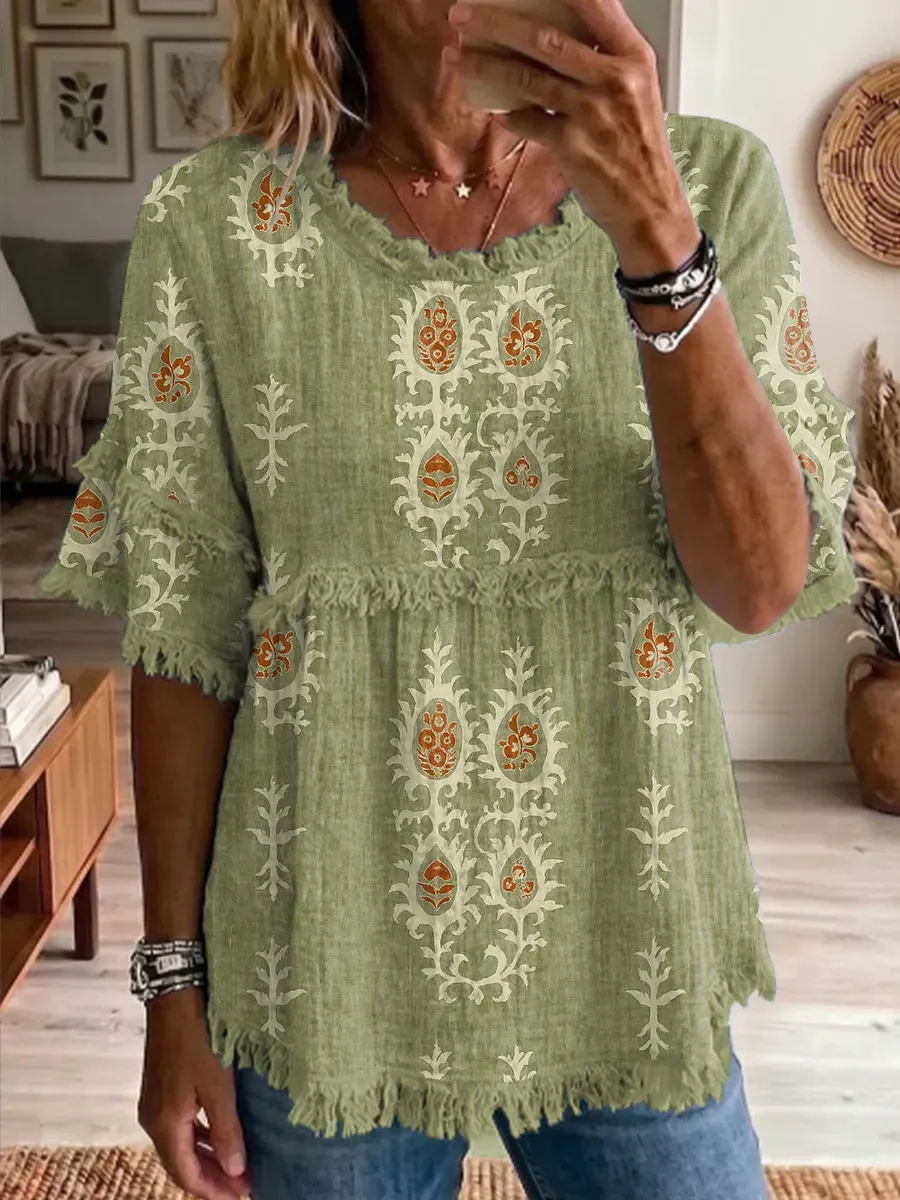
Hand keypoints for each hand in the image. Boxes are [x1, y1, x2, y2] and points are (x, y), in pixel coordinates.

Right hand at [138, 987, 250, 1199]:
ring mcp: (155, 1102)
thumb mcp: (218, 1085)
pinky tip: (221, 1133)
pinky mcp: (161, 1086)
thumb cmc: (199, 1038)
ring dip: (208, 1157)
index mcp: (165, 1124)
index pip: (186, 1175)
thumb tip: (235, 1170)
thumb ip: (227, 1130)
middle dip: (212, 1178)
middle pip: (182, 1163)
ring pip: (181, 1144)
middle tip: (245, 1184)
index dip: (214, 1190)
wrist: (175, 995)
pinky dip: (201, 1136)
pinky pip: (180, 1125)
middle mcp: (153, 1119)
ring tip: (238, 1164)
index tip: (243, 1196)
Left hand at [444, 0, 700, 271]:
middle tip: (461, 14)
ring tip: (456, 56)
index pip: (594, 2)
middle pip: (544, 36)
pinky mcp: (572, 146)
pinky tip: (496, 110)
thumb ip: (604, 60)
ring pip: (525, 77)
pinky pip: (526, 121)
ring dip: (484, 65)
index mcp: (634, 56)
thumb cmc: (639, 148)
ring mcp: (591, 112)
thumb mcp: (636, 92)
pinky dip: (508, 115)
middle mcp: (614, 78)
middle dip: (494, 22)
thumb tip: (553, 36)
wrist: (649, 206)